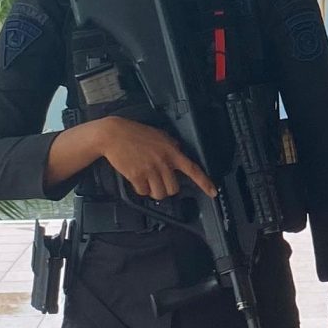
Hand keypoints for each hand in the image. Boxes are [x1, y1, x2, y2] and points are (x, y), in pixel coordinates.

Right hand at [95, 117, 217, 202]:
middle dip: (167, 188)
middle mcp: (163, 162)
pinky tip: (137, 179)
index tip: (213, 192)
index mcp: (172, 151)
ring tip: (148, 180)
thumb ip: (172, 146)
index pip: (193, 169)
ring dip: (154, 191)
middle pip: (174, 189)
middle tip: (160, 181)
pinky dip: (141, 189)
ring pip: (159, 194)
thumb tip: (180, 152)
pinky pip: (143, 192)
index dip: (205, 182)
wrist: (113, 135)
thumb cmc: (135, 133)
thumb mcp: (160, 135)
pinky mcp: (136, 176)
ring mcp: (150, 170)